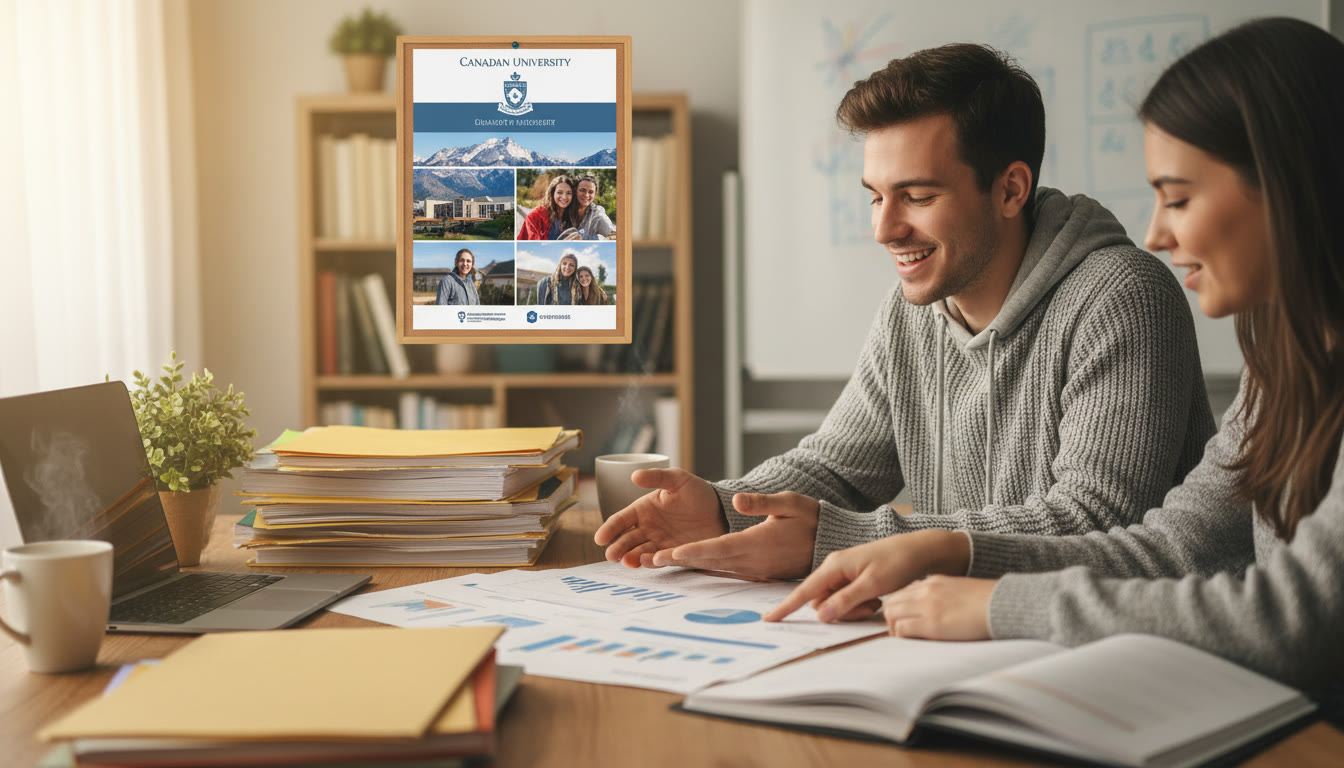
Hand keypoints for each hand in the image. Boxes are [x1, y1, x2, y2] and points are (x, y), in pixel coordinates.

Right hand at [593, 468, 725, 567]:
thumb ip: (657, 478)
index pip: (621, 520)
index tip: (600, 538)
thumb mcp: (677, 479)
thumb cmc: (698, 492)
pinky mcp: (674, 554)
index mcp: (644, 509)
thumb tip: (634, 475)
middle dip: (617, 548)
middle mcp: (648, 528)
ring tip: (627, 561)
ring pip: (639, 552)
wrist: (722, 511)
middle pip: (627, 540)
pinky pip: (659, 559)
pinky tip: (647, 561)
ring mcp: (660, 543)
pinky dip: (652, 562)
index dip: (609, 529)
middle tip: (611, 555)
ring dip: (632, 557)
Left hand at [647, 491, 819, 578]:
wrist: (828, 543)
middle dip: (681, 560)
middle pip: (711, 561)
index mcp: (759, 542)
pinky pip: (727, 570)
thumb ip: (763, 502)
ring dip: (689, 565)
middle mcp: (754, 560)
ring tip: (661, 562)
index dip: (695, 551)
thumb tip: (737, 500)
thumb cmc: (811, 519)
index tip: (673, 552)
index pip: (721, 548)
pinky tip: (689, 564)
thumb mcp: (791, 503)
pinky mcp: (757, 571)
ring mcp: (755, 569)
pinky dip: (706, 567)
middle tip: (651, 560)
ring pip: (716, 567)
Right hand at [763, 530, 970, 622]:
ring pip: (834, 602)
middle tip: (870, 607)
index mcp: (834, 566)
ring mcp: (844, 572)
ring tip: (876, 602)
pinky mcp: (853, 576)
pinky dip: (858, 603)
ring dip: (852, 609)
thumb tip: (821, 615)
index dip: (786, 607)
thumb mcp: (872, 584)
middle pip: (822, 602)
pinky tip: (876, 598)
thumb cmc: (897, 562)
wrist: (919, 550)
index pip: (804, 590)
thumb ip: (845, 600)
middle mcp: (835, 568)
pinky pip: (845, 597)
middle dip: (841, 611)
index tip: (769, 619)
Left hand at [883, 576, 995, 640]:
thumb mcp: (959, 591)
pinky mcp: (932, 624)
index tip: (904, 620)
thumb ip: (942, 596)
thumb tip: (934, 611)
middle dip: (891, 618)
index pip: (901, 593)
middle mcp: (926, 591)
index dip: (898, 608)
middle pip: (891, 602)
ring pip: (891, 614)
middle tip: (900, 633)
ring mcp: (927, 606)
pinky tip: (912, 643)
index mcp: (933, 582)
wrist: (1002, 605)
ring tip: (906, 639)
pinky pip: (902, 630)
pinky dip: (901, 637)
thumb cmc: (988, 602)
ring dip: (894, 628)